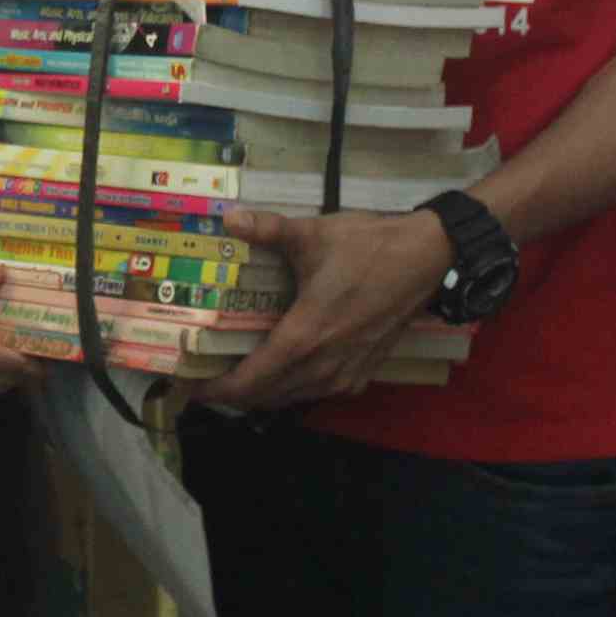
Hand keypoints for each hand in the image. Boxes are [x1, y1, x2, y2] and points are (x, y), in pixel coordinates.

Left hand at [190, 207, 455, 410]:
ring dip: (260, 394)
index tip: (189, 385)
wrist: (427, 259)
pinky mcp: (362, 373)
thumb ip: (267, 229)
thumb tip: (227, 218)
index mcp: (304, 337)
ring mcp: (346, 374)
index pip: (250, 380)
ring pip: (290, 398)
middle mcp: (323, 366)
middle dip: (231, 393)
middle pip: (265, 397)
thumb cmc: (368, 247)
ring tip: (233, 376)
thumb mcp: (312, 234)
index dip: (216, 389)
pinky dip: (289, 390)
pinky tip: (278, 371)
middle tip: (203, 378)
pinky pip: (315, 393)